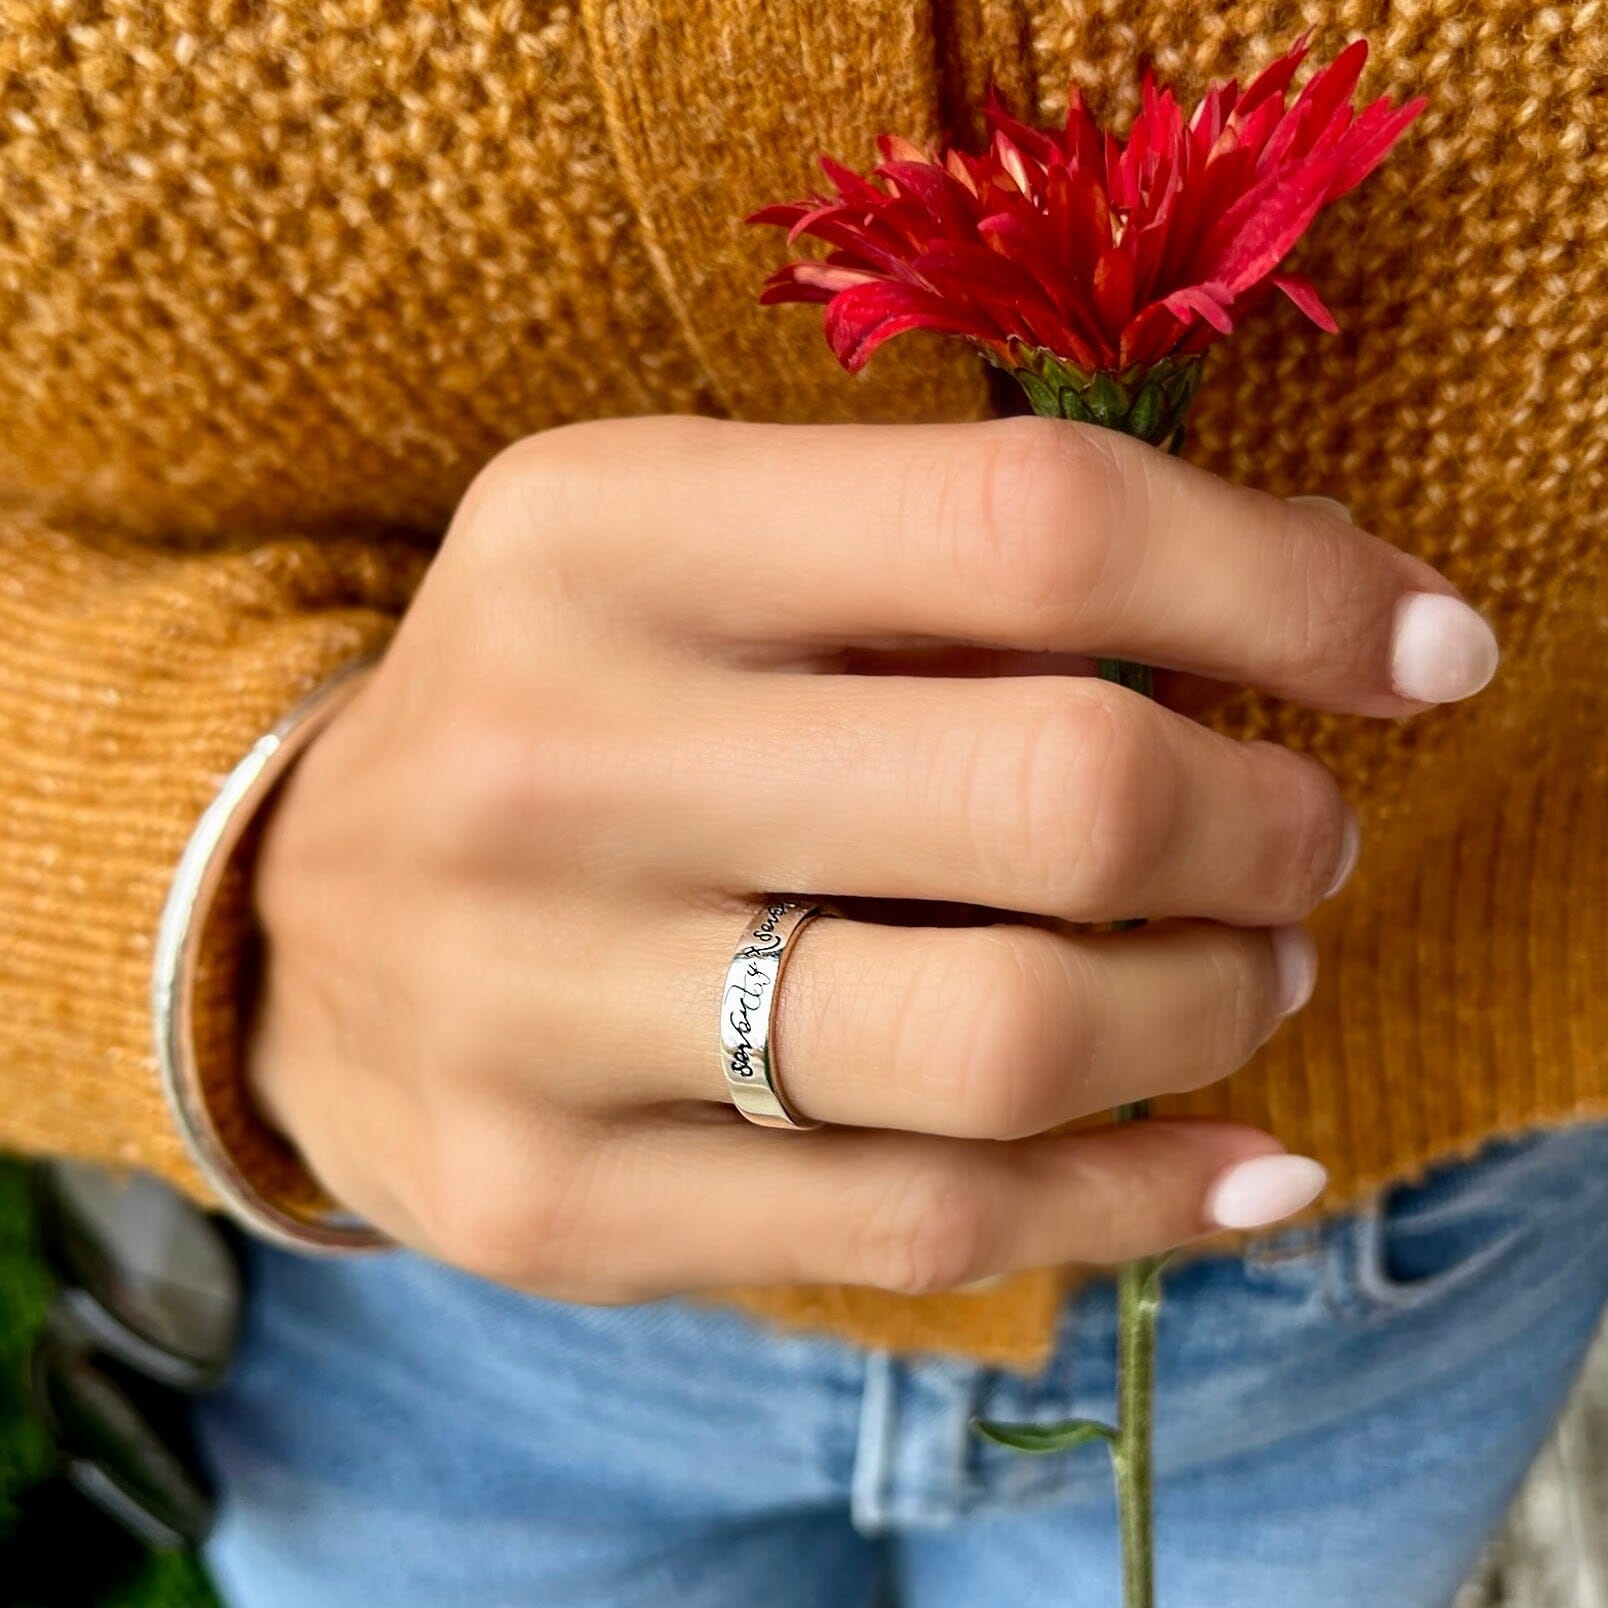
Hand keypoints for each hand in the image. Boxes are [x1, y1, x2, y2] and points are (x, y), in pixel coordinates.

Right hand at [246, 415, 1497, 1300]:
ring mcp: (535, 1010)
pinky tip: (1240, 1164)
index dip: (1285, 588)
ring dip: (1215, 1009)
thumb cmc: (560, 700)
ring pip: (1007, 1040)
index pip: (1033, 530)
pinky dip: (1143, 1198)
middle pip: (1056, 795)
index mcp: (599, 534)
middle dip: (1269, 826)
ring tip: (1252, 974)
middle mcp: (547, 763)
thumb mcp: (700, 551)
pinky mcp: (555, 1206)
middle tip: (1306, 841)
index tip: (1423, 648)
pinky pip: (930, 1224)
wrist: (299, 917)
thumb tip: (1322, 597)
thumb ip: (958, 567)